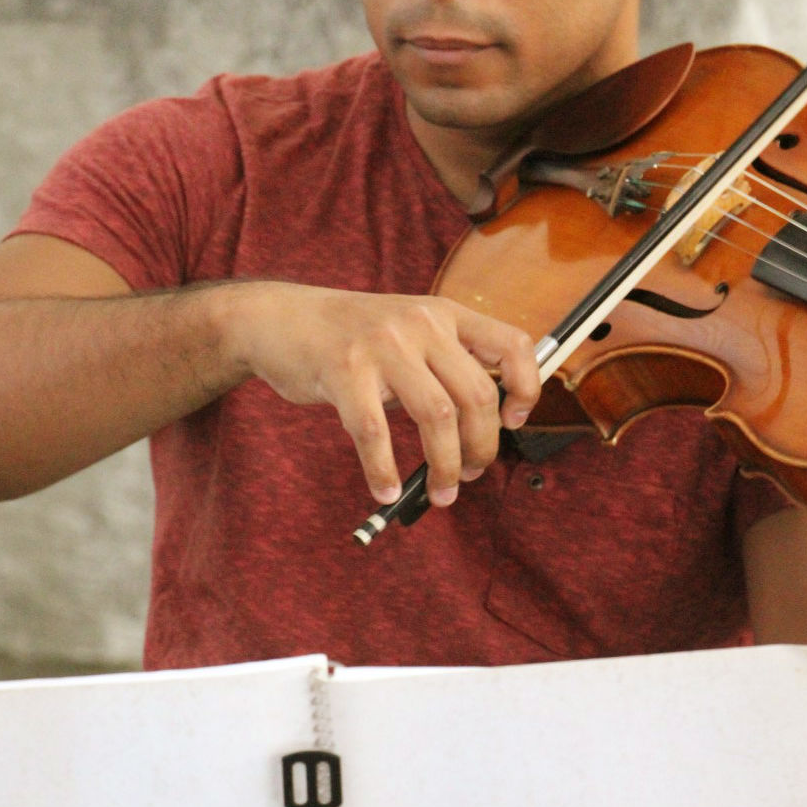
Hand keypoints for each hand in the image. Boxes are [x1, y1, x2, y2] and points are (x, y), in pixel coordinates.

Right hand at [223, 282, 540, 505]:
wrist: (280, 319)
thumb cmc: (349, 338)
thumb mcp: (407, 333)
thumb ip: (442, 366)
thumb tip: (479, 433)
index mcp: (443, 314)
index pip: (512, 344)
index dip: (526, 389)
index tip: (512, 422)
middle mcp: (419, 324)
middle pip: (477, 395)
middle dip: (482, 448)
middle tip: (470, 475)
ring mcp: (381, 344)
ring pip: (437, 417)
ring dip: (444, 467)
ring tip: (440, 493)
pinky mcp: (343, 370)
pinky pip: (375, 433)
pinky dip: (383, 471)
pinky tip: (385, 489)